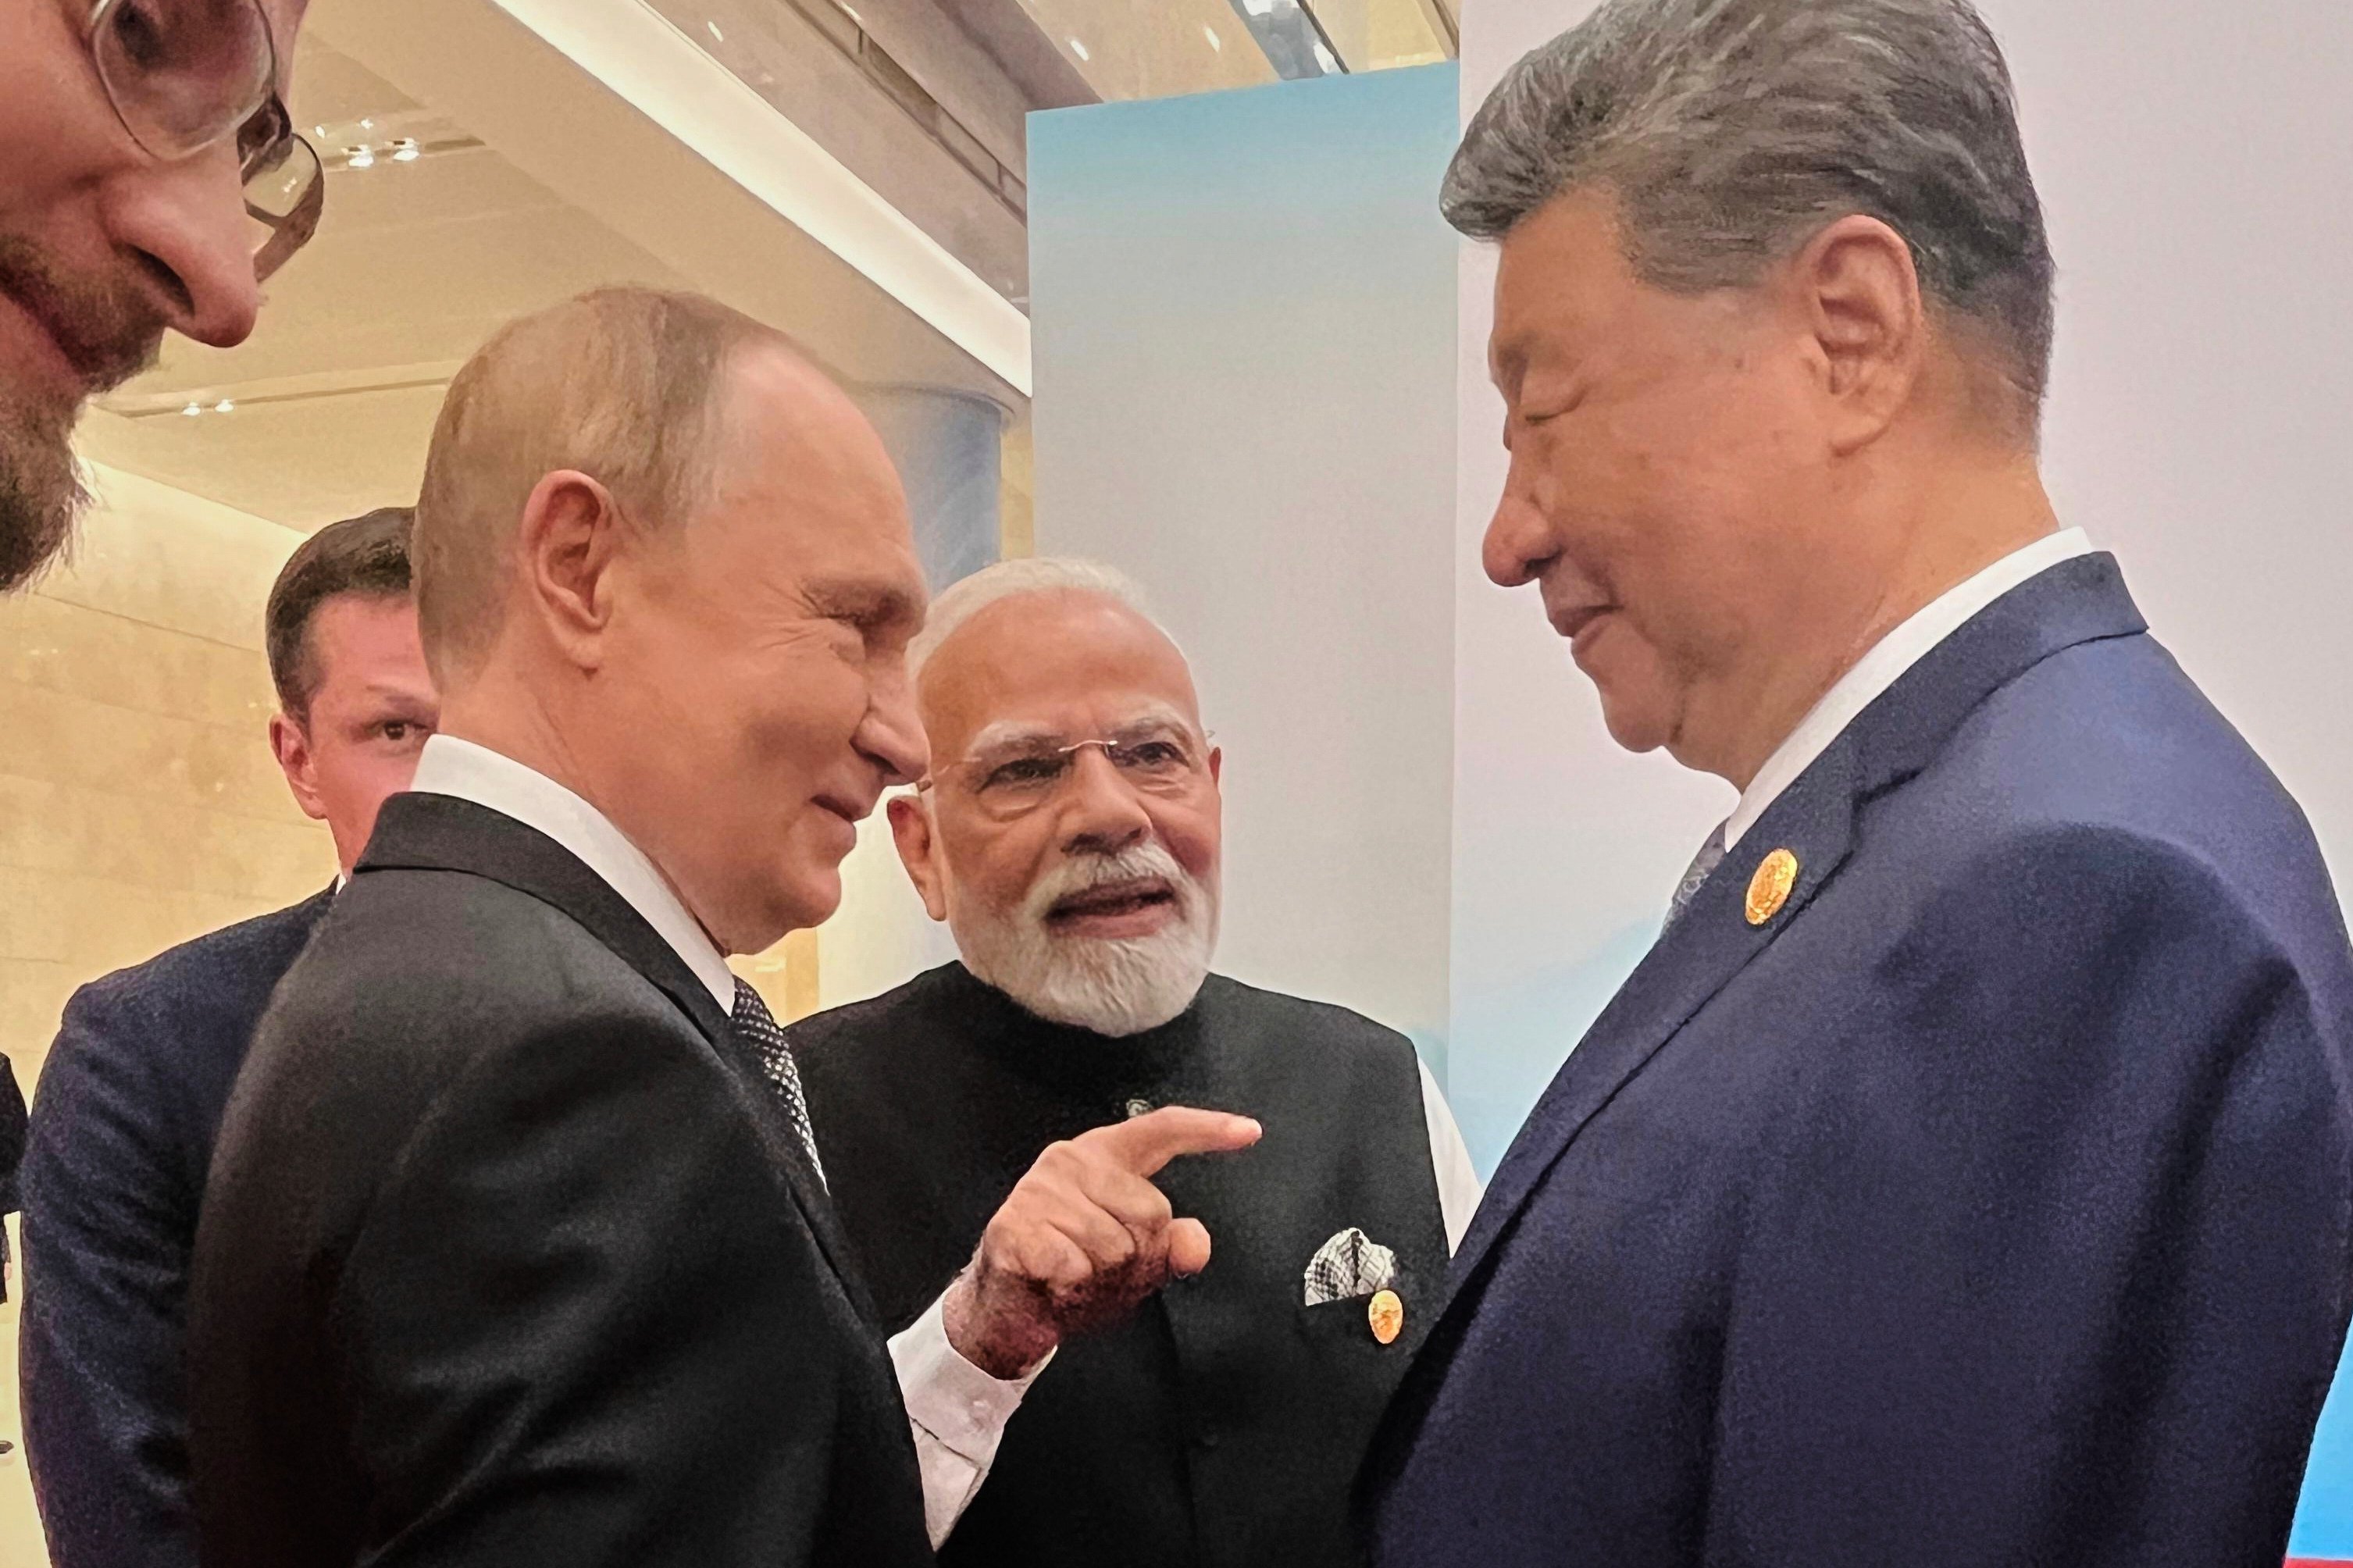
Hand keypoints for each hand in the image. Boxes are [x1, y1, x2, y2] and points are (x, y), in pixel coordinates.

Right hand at [942, 1106, 1261, 1378]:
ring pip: (1114, 1245)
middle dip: (1138, 1257)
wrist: (1006, 1305)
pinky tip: (1054, 1281)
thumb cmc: (1071, 1270)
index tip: (1248, 1131)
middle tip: (1102, 1268)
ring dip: (1102, 1277)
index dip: (1207, 1131)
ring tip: (1077, 1275)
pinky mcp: (1016, 1223)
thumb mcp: (1133, 1260)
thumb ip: (1171, 1247)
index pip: (1161, 1131)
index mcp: (1105, 1157)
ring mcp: (1041, 1188)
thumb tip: (1195, 1244)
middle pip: (1150, 1212)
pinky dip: (1071, 1286)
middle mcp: (1072, 1160)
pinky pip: (1075, 1265)